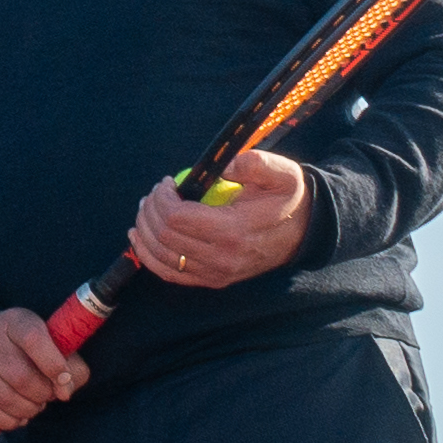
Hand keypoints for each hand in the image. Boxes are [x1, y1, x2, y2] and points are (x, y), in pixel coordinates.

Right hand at [0, 306, 81, 434]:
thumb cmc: (28, 348)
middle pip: (20, 376)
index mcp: (15, 321)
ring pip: (4, 397)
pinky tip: (18, 416)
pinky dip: (8, 421)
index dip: (54, 365)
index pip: (34, 340)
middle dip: (42, 394)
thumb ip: (71, 366)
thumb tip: (65, 390)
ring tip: (34, 406)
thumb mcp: (51, 343)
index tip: (64, 382)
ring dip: (27, 409)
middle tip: (47, 396)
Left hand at [128, 148, 310, 291]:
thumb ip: (254, 163)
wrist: (302, 232)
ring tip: (146, 208)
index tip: (167, 182)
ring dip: (144, 230)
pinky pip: (169, 274)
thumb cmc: (286, 198)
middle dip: (150, 210)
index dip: (162, 198)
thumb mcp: (281, 173)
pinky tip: (139, 237)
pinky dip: (148, 255)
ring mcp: (215, 273)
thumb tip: (223, 166)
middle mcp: (221, 259)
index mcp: (234, 232)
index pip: (177, 219)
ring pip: (160, 257)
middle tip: (155, 192)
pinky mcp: (212, 279)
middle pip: (164, 237)